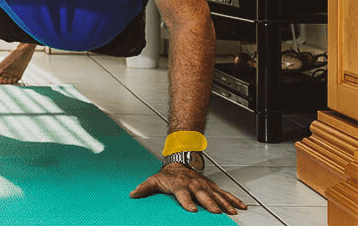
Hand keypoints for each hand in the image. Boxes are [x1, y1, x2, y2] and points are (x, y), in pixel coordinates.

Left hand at [129, 163, 246, 213]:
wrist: (179, 161)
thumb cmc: (167, 176)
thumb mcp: (153, 180)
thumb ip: (144, 189)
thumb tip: (132, 195)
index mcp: (179, 185)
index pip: (183, 194)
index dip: (187, 202)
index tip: (191, 210)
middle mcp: (194, 185)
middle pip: (202, 195)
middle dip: (210, 204)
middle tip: (216, 213)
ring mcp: (204, 186)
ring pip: (216, 195)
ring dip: (224, 203)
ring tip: (232, 212)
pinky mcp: (212, 187)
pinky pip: (224, 193)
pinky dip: (234, 200)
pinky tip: (241, 207)